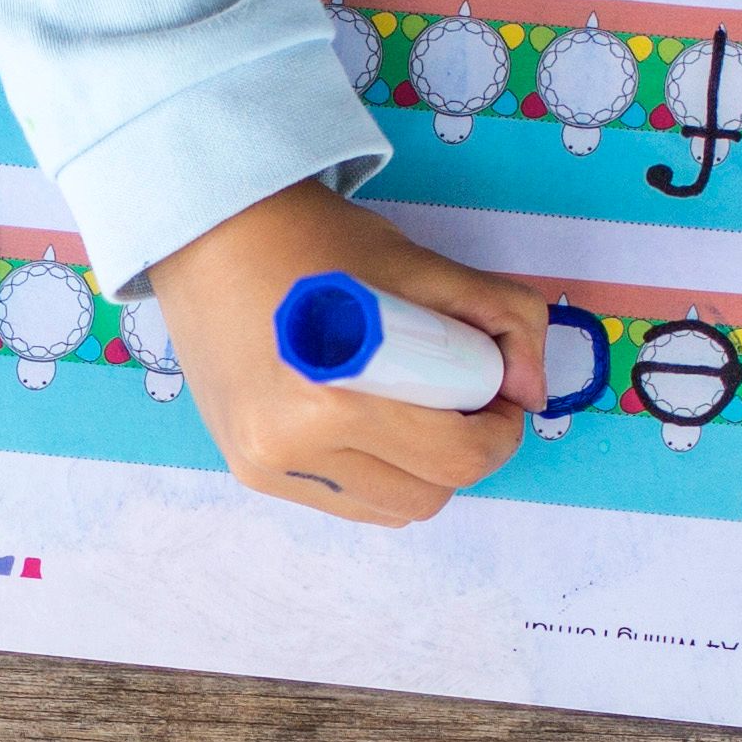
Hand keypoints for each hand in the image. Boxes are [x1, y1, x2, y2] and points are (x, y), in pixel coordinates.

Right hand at [147, 183, 559, 528]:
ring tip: (407, 405)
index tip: (499, 393)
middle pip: (429, 495)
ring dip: (418, 468)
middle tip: (458, 396)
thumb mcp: (422, 264)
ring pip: (390, 509)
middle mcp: (291, 445)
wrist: (209, 232)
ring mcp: (266, 465)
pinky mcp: (250, 471)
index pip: (457, 459)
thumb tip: (533, 391)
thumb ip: (502, 319)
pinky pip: (347, 500)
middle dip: (463, 451)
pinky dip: (375, 470)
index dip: (500, 430)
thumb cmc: (315, 241)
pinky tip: (365, 416)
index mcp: (334, 397)